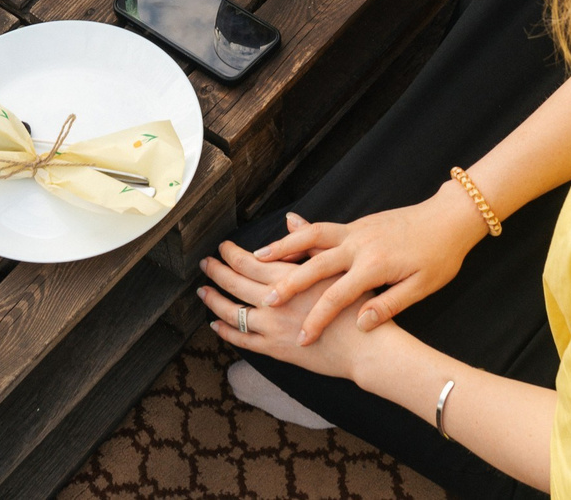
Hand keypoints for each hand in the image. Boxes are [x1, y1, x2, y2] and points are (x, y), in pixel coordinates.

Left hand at [200, 241, 404, 382]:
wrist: (367, 346)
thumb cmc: (356, 304)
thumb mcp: (334, 266)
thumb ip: (307, 245)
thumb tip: (291, 220)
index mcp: (288, 277)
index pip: (249, 262)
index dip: (231, 253)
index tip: (222, 247)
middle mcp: (275, 301)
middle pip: (235, 283)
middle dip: (217, 271)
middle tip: (205, 263)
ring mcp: (272, 327)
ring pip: (232, 313)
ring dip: (214, 300)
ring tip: (203, 291)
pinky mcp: (276, 350)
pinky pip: (243, 341)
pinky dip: (227, 332)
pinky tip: (217, 325)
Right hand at [252, 183, 486, 341]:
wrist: (450, 217)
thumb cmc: (440, 255)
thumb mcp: (421, 286)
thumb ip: (388, 304)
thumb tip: (362, 323)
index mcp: (375, 266)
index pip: (337, 297)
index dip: (317, 320)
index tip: (301, 339)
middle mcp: (358, 245)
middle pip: (314, 265)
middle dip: (286, 285)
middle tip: (264, 301)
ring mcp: (355, 231)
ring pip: (310, 238)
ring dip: (282, 247)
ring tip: (256, 257)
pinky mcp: (357, 223)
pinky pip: (321, 228)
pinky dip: (300, 233)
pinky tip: (285, 234)